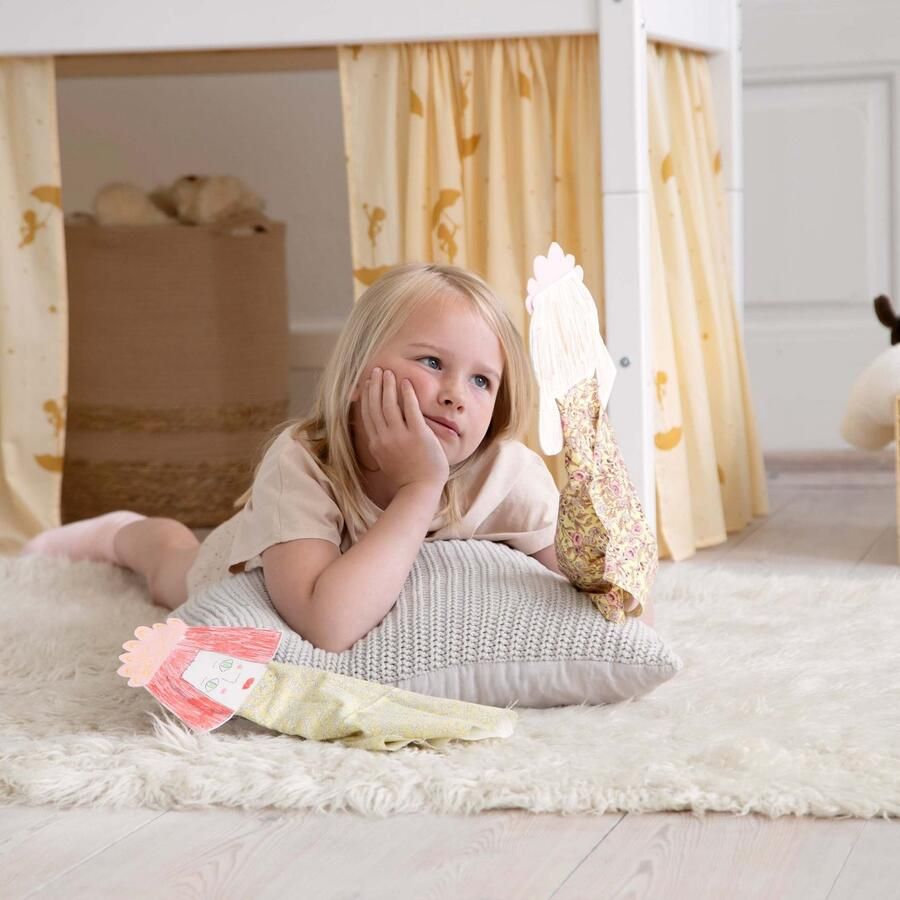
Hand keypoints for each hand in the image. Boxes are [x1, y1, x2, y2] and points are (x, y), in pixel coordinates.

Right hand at [359, 368, 448, 490]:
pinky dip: (407, 394)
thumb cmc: (407, 478)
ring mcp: (400, 436)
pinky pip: (410, 409)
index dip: (366, 396)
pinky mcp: (418, 435)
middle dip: (375, 385)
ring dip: (388, 386)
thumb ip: (381, 445)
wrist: (419, 490)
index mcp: (376, 444)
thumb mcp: (386, 461)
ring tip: (389, 372)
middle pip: (375, 405)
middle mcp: (384, 438)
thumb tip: (378, 434)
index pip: (367, 414)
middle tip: (377, 371)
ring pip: (389, 404)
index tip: (367, 383)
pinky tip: (406, 382)